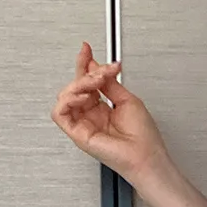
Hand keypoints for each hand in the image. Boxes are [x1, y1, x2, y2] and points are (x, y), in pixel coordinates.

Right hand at [52, 45, 166, 190]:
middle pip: (75, 86)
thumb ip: (109, 83)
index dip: (84, 63)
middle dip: (85, 71)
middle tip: (101, 71)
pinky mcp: (78, 134)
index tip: (87, 49)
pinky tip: (83, 96)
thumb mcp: (126, 99)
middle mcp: (91, 115)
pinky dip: (68, 100)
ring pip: (65, 97)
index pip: (86, 82)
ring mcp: (83, 124)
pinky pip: (60, 113)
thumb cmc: (143, 137)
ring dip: (78, 84)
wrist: (146, 156)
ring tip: (95, 83)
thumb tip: (97, 67)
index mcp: (102, 107)